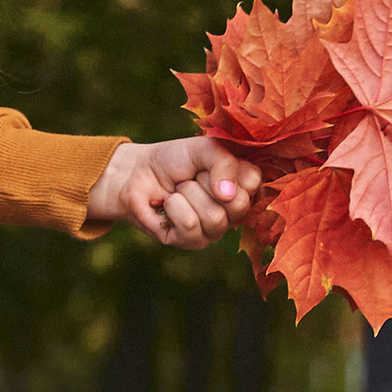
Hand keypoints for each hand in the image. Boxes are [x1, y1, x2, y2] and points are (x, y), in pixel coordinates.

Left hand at [87, 134, 263, 249]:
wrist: (138, 172)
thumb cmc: (175, 160)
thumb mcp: (204, 149)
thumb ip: (224, 163)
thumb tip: (227, 196)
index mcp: (244, 187)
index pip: (254, 182)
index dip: (228, 169)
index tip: (209, 165)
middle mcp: (234, 212)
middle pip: (237, 204)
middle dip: (205, 182)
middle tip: (192, 178)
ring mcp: (214, 230)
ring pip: (213, 217)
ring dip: (188, 194)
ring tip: (179, 190)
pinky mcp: (190, 241)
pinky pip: (190, 225)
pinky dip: (174, 207)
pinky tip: (168, 204)